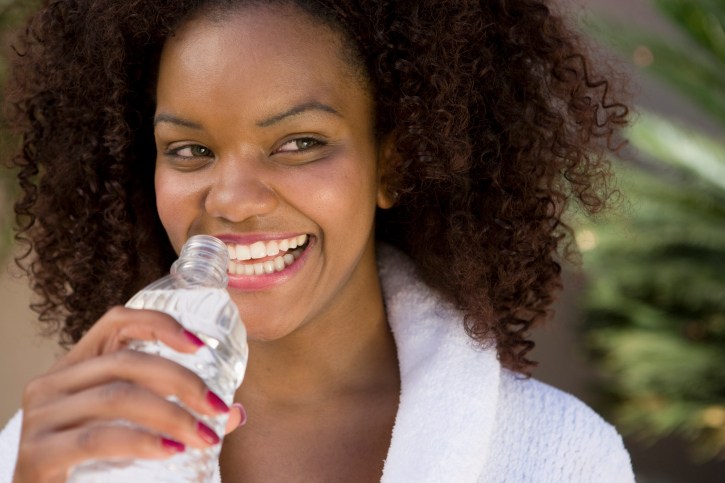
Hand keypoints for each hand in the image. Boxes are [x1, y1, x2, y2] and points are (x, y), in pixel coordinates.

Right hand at [12, 306, 245, 482]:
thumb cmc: (87, 464)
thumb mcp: (129, 429)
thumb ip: (176, 416)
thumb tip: (233, 413)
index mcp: (74, 369)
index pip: (115, 323)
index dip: (159, 324)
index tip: (200, 344)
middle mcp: (51, 384)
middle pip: (126, 361)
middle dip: (181, 381)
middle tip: (215, 407)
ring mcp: (40, 418)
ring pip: (117, 397)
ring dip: (171, 414)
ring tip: (204, 435)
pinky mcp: (37, 454)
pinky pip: (99, 438)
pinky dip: (143, 442)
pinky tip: (172, 451)